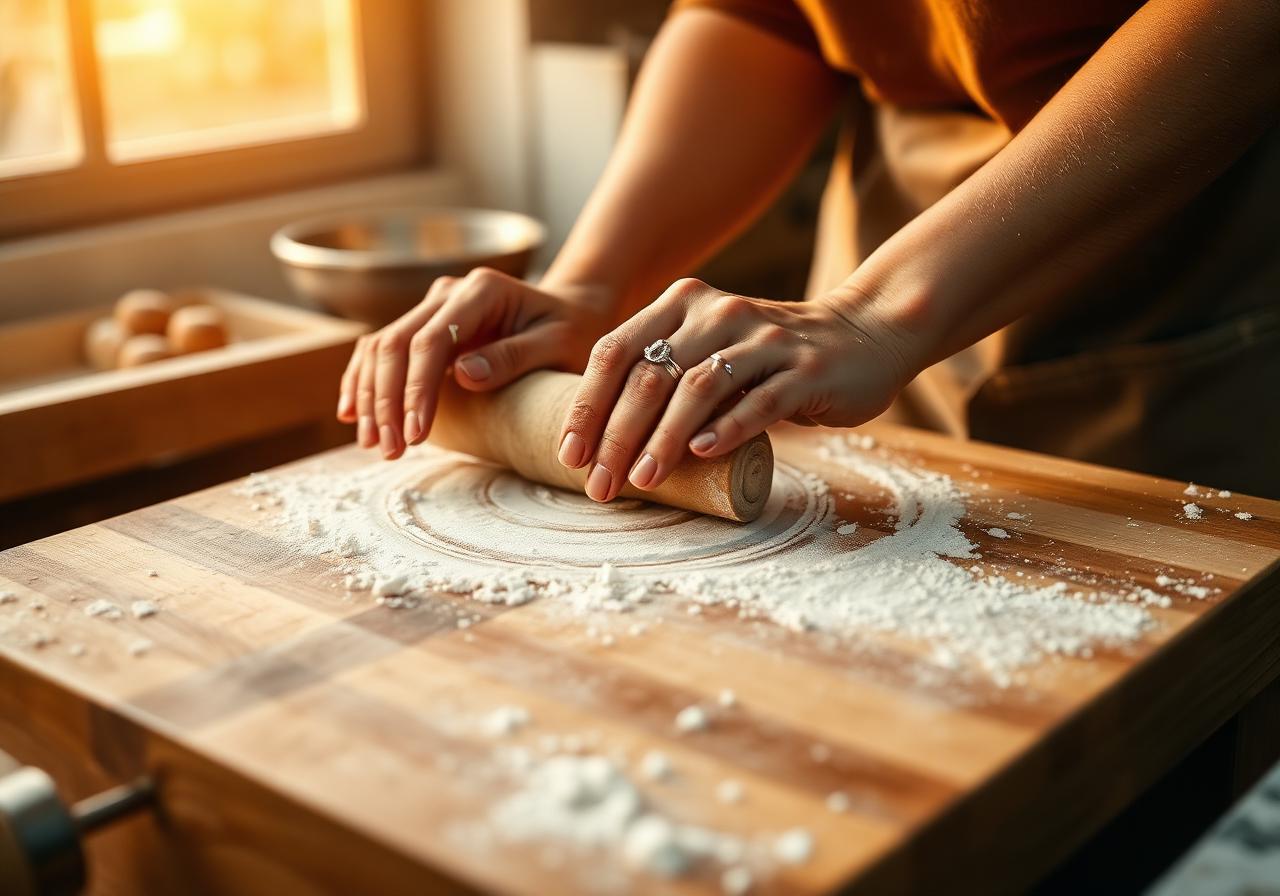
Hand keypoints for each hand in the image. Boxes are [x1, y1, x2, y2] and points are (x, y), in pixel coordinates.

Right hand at [337, 268, 609, 458]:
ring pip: (381, 347)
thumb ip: (514, 357)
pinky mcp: (423, 326)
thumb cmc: (570, 332)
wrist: (570, 314)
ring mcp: (430, 307)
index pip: (433, 339)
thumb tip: (464, 375)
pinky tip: (351, 415)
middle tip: (390, 450)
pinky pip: (381, 350)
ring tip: (374, 445)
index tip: (415, 433)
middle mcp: (448, 292)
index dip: (418, 388)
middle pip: (397, 343)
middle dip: (388, 401)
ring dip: (371, 398)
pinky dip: (363, 382)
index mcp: (482, 290)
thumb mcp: (557, 344)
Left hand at [556, 278, 912, 501]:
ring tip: (642, 479)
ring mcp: (765, 339)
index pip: (616, 351)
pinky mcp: (806, 370)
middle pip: (651, 374)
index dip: (587, 404)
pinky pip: (760, 400)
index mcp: (683, 303)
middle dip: (617, 434)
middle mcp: (719, 312)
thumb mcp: (712, 348)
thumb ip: (666, 372)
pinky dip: (727, 428)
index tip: (569, 454)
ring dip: (664, 438)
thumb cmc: (773, 356)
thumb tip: (602, 439)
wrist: (867, 334)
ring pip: (699, 387)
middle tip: (600, 484)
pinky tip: (702, 454)